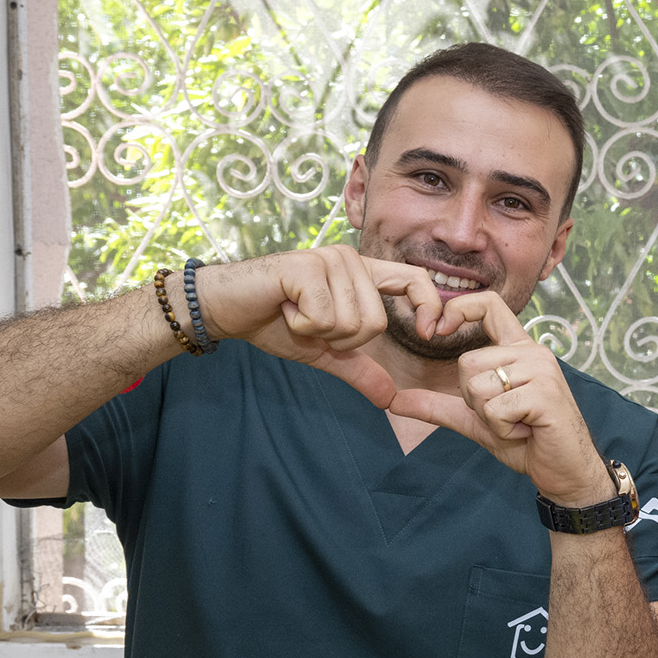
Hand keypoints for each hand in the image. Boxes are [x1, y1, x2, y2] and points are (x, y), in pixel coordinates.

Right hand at [190, 246, 450, 408]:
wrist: (227, 310)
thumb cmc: (275, 322)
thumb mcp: (325, 352)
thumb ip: (359, 369)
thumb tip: (391, 398)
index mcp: (362, 274)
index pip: (414, 279)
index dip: (430, 305)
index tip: (430, 333)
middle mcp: (349, 260)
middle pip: (376, 322)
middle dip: (341, 339)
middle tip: (310, 322)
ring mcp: (328, 259)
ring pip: (351, 322)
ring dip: (318, 332)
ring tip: (295, 312)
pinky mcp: (305, 266)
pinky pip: (324, 317)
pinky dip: (301, 324)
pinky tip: (283, 308)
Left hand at [387, 291, 609, 504]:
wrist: (566, 471)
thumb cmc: (528, 442)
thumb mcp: (476, 420)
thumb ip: (437, 406)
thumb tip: (392, 401)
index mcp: (519, 351)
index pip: (489, 305)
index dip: (458, 309)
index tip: (437, 330)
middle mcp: (533, 353)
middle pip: (468, 362)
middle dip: (474, 399)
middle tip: (506, 415)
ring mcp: (542, 370)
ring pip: (478, 386)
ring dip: (489, 417)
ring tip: (518, 423)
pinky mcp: (546, 393)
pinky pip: (495, 409)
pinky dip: (502, 429)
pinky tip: (526, 431)